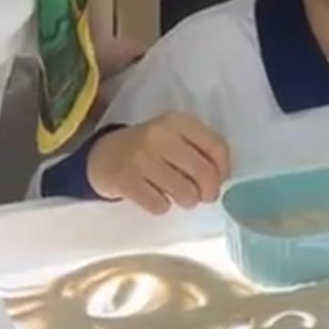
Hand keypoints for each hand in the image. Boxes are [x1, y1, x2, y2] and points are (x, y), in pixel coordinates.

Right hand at [88, 113, 230, 213]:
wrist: (105, 155)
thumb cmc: (151, 149)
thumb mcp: (175, 138)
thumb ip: (201, 151)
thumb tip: (221, 179)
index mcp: (178, 122)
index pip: (217, 147)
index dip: (224, 170)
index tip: (219, 180)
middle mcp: (160, 135)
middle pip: (203, 172)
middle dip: (208, 191)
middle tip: (201, 196)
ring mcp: (140, 157)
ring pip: (184, 192)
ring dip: (186, 201)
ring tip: (178, 196)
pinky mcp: (125, 179)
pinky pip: (159, 205)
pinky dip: (161, 206)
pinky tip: (155, 196)